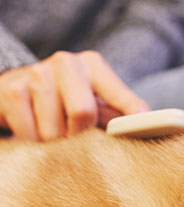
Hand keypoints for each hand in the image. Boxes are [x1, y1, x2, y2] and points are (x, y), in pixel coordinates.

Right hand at [0, 50, 149, 140]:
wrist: (19, 90)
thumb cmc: (68, 100)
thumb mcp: (96, 102)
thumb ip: (119, 116)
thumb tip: (148, 130)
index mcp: (94, 65)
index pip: (119, 94)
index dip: (133, 112)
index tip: (144, 125)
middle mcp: (66, 62)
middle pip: (82, 112)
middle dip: (80, 136)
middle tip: (77, 141)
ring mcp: (36, 73)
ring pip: (54, 130)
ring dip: (55, 144)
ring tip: (55, 136)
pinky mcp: (11, 88)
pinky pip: (28, 133)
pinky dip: (33, 143)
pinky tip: (34, 135)